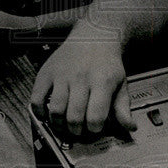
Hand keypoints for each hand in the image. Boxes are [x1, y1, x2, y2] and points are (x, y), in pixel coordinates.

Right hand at [30, 20, 134, 135]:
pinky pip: (36, 98)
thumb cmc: (107, 63)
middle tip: (78, 131)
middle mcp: (81, 78)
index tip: (95, 129)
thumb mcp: (121, 83)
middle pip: (74, 117)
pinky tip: (47, 115)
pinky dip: (39, 111)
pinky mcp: (46, 72)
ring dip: (59, 125)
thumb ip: (123, 107)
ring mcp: (62, 75)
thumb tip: (130, 128)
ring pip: (56, 110)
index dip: (95, 129)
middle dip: (77, 131)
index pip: (96, 116)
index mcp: (102, 81)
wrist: (94, 36)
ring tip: (64, 125)